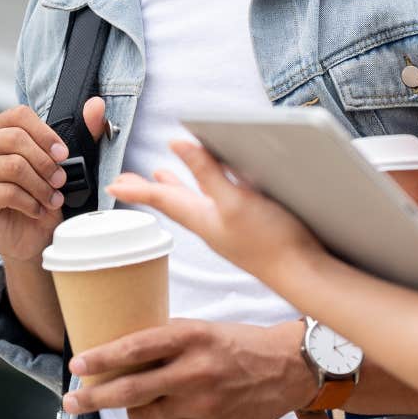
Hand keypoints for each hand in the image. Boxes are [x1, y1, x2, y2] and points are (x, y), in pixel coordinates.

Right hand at [0, 97, 106, 263]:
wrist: (34, 236)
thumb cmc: (44, 195)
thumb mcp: (68, 163)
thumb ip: (84, 132)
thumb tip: (96, 105)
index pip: (19, 115)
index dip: (45, 134)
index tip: (63, 154)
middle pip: (15, 139)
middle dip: (46, 163)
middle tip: (61, 181)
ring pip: (14, 166)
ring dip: (41, 186)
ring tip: (52, 199)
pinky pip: (6, 192)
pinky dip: (30, 203)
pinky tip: (37, 210)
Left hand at [61, 319, 316, 418]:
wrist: (288, 369)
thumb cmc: (243, 344)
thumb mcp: (204, 329)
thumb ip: (168, 340)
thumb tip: (126, 350)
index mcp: (190, 337)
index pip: (135, 348)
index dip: (101, 358)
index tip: (77, 365)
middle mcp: (193, 371)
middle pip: (130, 390)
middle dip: (93, 398)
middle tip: (71, 401)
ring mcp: (201, 403)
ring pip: (144, 415)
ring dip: (132, 409)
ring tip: (134, 400)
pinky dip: (163, 417)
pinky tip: (175, 405)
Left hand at [107, 139, 321, 282]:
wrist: (305, 274)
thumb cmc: (271, 243)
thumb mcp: (235, 201)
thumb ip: (208, 173)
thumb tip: (179, 144)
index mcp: (203, 217)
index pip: (162, 200)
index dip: (137, 189)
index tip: (112, 183)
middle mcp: (212, 223)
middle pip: (172, 202)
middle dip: (150, 189)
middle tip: (127, 181)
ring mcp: (229, 228)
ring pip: (193, 204)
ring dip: (175, 189)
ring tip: (162, 177)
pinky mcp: (248, 229)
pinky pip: (214, 207)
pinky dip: (204, 193)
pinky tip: (214, 189)